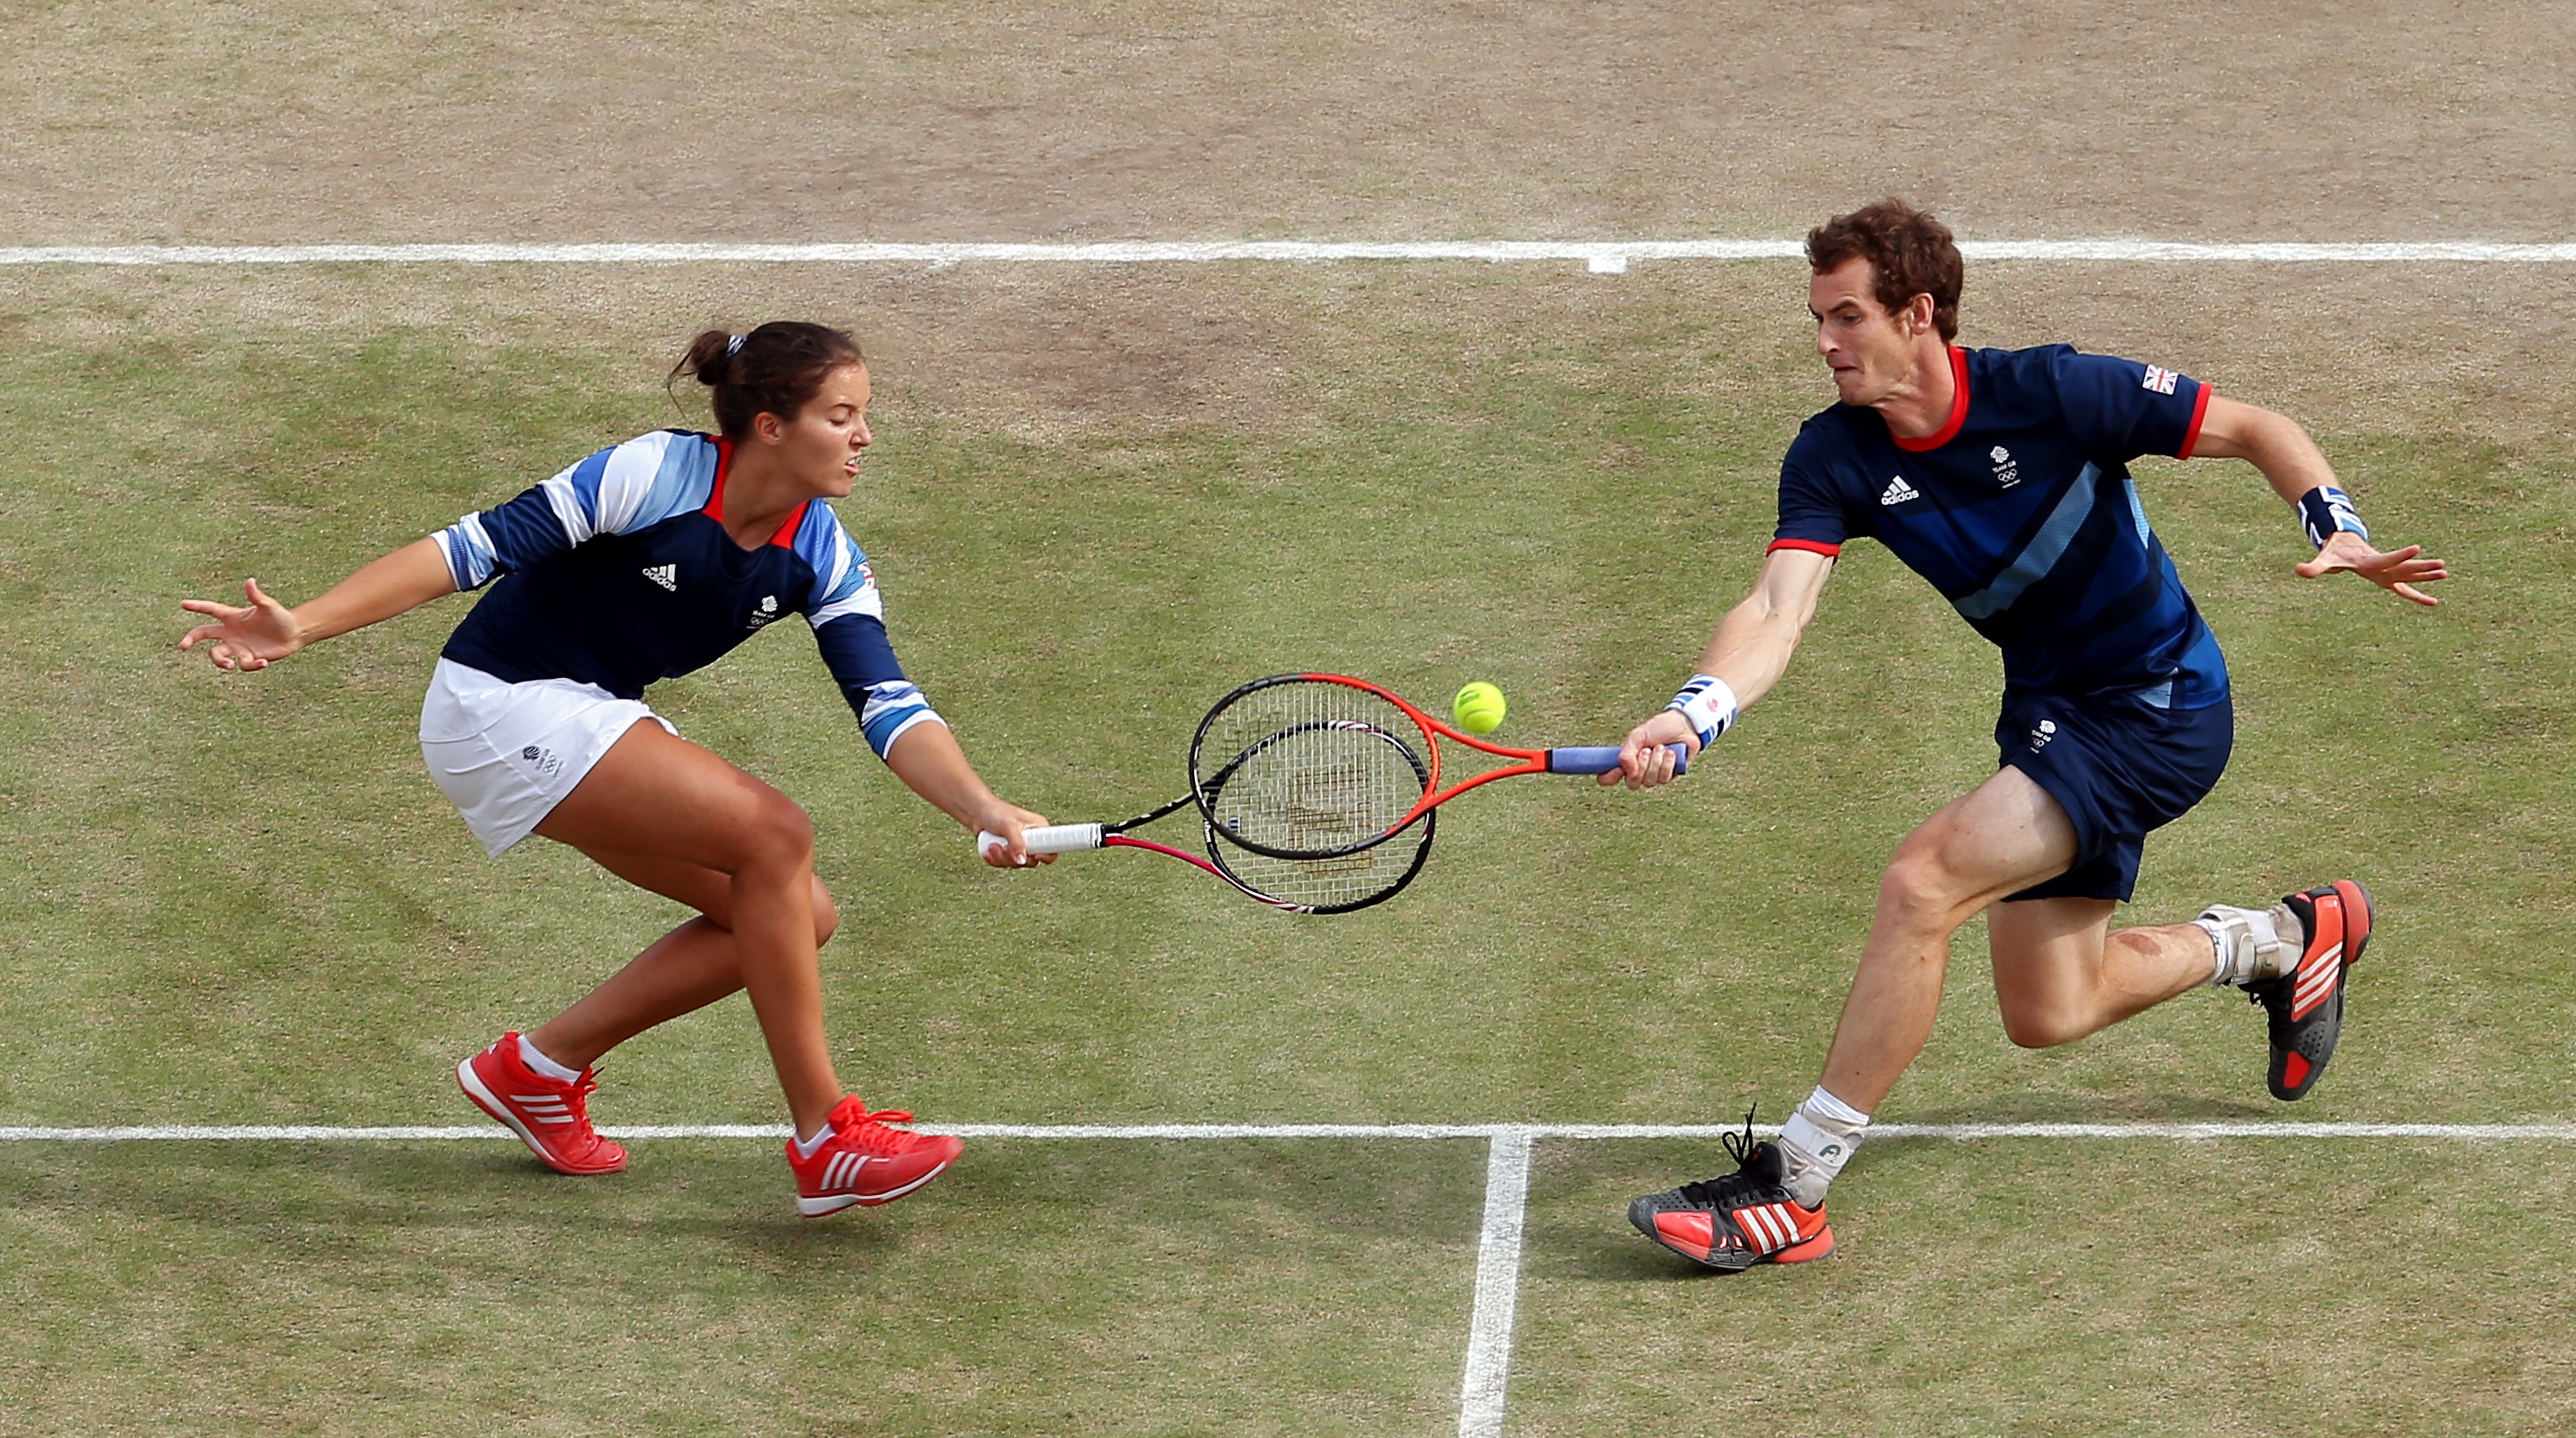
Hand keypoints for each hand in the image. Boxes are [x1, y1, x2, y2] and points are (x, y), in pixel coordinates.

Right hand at [178, 579, 304, 669]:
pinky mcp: (248, 658)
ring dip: (220, 661)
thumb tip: (250, 581)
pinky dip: (251, 665)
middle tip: (183, 646)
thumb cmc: (280, 618)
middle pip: (204, 634)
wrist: (294, 634)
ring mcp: (238, 646)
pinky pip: (244, 664)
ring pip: (217, 654)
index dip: (198, 606)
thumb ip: (257, 596)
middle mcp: (231, 632)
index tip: (183, 604)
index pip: (211, 610)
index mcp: (233, 617)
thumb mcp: (269, 606)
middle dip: (191, 638)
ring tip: (229, 665)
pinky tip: (263, 662)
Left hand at [972, 802, 1056, 866]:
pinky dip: (995, 860)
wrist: (977, 813)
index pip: (1053, 847)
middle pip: (1032, 860)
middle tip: (1004, 847)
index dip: (1046, 855)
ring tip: (993, 845)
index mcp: (1039, 828)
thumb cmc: (995, 812)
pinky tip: (989, 849)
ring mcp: (1020, 847)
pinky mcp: (1009, 853)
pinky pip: (1006, 864)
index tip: (1034, 856)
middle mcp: (1032, 839)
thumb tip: (1022, 860)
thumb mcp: (1008, 825)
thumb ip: (1017, 843)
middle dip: (1014, 857)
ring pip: (1017, 864)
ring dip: (1002, 858)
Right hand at [1603, 709, 1699, 789]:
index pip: (1610, 777)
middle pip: (1633, 783)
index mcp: (1628, 761)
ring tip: (1661, 747)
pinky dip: (1667, 763)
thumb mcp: (1637, 736)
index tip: (1616, 769)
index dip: (1609, 777)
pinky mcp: (1671, 775)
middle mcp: (1640, 771)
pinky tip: (1671, 752)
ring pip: (1650, 781)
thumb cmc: (1658, 729)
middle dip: (1640, 766)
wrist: (1682, 724)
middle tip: (1646, 750)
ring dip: (1655, 762)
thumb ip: (1627, 753)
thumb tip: (1627, 771)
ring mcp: (1655, 775)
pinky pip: (1664, 778)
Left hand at [2294, 532, 2446, 606]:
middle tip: (2442, 565)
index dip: (2401, 555)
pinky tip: (2433, 602)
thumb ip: (2313, 566)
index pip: (2387, 559)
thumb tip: (2297, 570)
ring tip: (2446, 572)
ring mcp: (2388, 572)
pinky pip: (2405, 589)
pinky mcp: (2388, 578)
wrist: (2343, 543)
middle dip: (2422, 568)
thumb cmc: (2334, 553)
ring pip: (2409, 575)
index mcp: (2370, 562)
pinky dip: (2417, 596)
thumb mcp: (2324, 560)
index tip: (2417, 548)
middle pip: (2404, 568)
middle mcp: (2383, 567)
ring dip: (2426, 576)